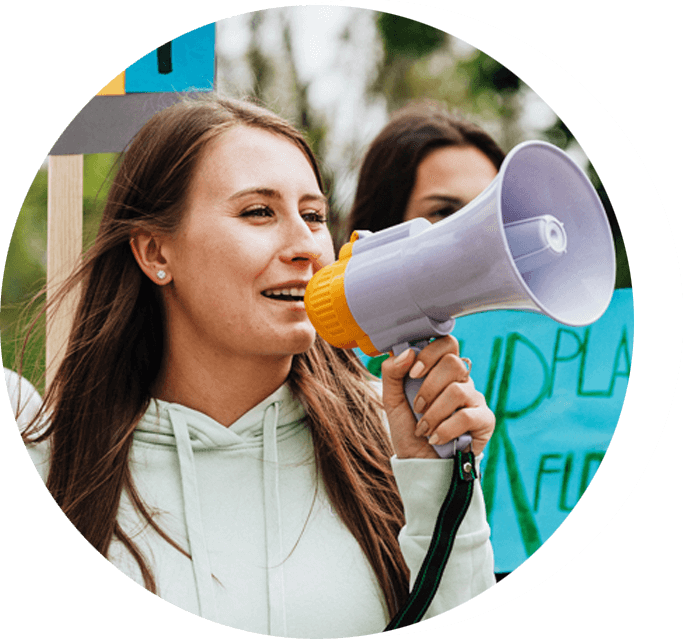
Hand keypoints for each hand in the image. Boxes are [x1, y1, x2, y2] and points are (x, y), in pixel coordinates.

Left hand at [381, 335, 494, 458]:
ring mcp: (474, 399)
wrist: (419, 462)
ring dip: (433, 413)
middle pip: (453, 363)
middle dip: (428, 387)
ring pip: (457, 390)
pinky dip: (444, 429)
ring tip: (423, 428)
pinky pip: (466, 416)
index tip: (413, 373)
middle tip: (417, 406)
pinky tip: (435, 439)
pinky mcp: (484, 420)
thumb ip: (392, 372)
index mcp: (440, 370)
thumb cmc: (409, 428)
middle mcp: (461, 380)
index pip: (446, 343)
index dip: (430, 354)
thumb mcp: (392, 400)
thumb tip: (407, 352)